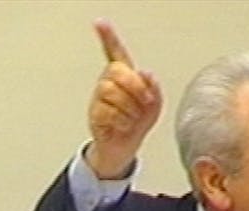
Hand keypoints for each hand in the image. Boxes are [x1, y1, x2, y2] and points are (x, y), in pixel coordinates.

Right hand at [85, 19, 162, 178]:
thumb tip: (147, 74)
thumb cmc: (138, 124)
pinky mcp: (94, 113)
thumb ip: (154, 88)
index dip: (108, 38)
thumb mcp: (154, 106)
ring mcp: (100, 98)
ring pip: (112, 92)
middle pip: (117, 72)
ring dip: (130, 109)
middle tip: (145, 102)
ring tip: (132, 118)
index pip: (114, 52)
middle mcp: (109, 83)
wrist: (125, 149)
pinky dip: (122, 122)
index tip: (100, 24)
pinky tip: (123, 126)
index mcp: (123, 77)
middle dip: (136, 88)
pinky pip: (108, 111)